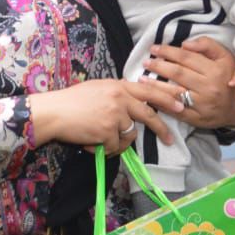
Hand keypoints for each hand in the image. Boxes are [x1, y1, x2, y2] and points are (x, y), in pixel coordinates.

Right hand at [28, 79, 178, 154]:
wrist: (54, 112)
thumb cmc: (71, 101)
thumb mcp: (97, 89)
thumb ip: (116, 93)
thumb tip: (132, 100)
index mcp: (118, 86)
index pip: (149, 90)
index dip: (167, 98)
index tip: (181, 103)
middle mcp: (120, 98)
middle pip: (148, 114)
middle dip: (161, 128)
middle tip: (170, 139)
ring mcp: (115, 114)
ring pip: (130, 135)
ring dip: (118, 143)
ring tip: (100, 140)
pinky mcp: (108, 131)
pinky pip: (115, 146)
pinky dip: (105, 149)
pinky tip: (91, 143)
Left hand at [143, 38, 234, 128]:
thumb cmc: (227, 78)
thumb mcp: (224, 57)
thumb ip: (207, 45)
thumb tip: (184, 44)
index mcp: (215, 70)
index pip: (187, 58)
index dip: (168, 52)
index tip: (155, 48)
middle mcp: (209, 87)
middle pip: (178, 73)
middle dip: (159, 66)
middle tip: (146, 61)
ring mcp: (202, 104)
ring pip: (174, 92)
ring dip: (155, 85)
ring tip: (142, 78)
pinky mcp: (196, 118)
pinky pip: (175, 111)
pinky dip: (161, 104)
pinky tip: (150, 97)